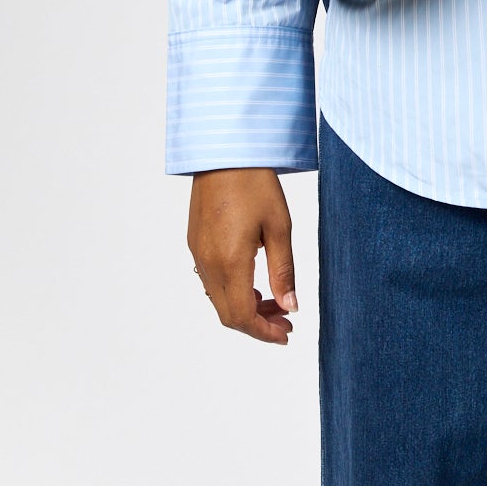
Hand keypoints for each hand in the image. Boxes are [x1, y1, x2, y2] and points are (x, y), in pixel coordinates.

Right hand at [187, 167, 298, 344]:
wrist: (224, 151)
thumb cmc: (255, 183)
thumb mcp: (279, 227)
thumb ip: (283, 271)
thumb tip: (291, 306)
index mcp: (230, 261)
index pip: (242, 316)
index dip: (264, 332)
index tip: (287, 334)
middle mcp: (208, 262)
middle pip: (228, 314)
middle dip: (258, 323)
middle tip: (286, 319)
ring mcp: (198, 254)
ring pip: (218, 300)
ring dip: (245, 308)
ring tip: (275, 300)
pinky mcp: (195, 243)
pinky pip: (211, 282)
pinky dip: (232, 292)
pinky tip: (254, 282)